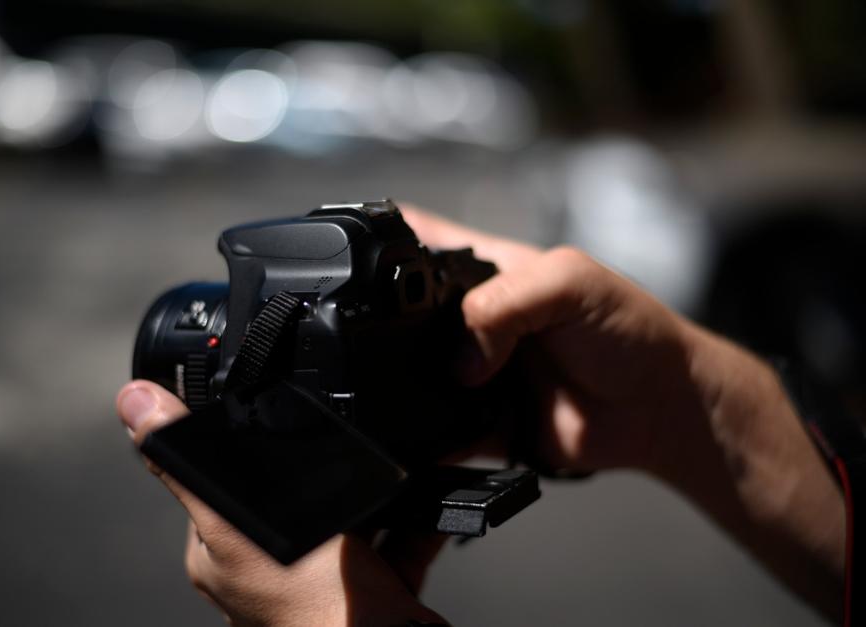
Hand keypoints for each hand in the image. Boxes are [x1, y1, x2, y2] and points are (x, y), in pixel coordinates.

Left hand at [117, 380, 447, 626]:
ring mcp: (324, 576)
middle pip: (292, 490)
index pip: (224, 478)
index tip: (272, 404)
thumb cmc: (310, 610)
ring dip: (368, 485)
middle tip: (343, 437)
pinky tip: (426, 494)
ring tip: (384, 465)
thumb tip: (134, 403)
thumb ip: (193, 467)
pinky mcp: (373, 581)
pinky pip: (395, 533)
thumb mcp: (240, 524)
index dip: (246, 441)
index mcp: (225, 551)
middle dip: (319, 461)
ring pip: (346, 510)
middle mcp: (270, 566)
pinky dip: (412, 514)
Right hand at [402, 206, 844, 620]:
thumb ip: (504, 304)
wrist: (660, 409)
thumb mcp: (569, 283)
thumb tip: (460, 361)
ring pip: (418, 374)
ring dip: (405, 381)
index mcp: (492, 271)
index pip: (427, 245)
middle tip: (370, 335)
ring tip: (388, 383)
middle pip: (409, 316)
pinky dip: (428, 434)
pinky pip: (441, 430)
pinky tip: (416, 431)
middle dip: (388, 325)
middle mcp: (478, 320)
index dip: (391, 247)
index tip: (353, 256)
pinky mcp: (483, 421)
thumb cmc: (630, 330)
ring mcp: (477, 371)